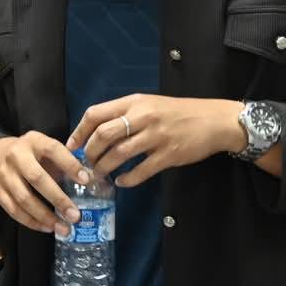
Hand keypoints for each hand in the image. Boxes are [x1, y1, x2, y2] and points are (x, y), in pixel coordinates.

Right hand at [0, 132, 82, 234]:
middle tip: (75, 216)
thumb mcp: (46, 150)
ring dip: (45, 216)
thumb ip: (67, 163)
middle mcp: (16, 156)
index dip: (70, 164)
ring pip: (23, 199)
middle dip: (58, 199)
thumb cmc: (32, 156)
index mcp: (34, 141)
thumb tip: (96, 183)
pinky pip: (14, 210)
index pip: (53, 150)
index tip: (86, 180)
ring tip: (64, 229)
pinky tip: (47, 228)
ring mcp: (4, 174)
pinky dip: (32, 222)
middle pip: (37, 178)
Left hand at [70, 96, 246, 187]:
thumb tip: (97, 132)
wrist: (214, 120)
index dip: (79, 132)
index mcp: (134, 102)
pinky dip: (127, 179)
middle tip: (85, 165)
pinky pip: (141, 171)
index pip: (96, 114)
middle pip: (103, 135)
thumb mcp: (150, 104)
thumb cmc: (179, 112)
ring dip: (104, 168)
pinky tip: (122, 182)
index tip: (71, 146)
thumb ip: (126, 114)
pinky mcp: (168, 155)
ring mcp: (156, 136)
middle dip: (89, 153)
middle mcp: (143, 117)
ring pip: (119, 154)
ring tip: (99, 175)